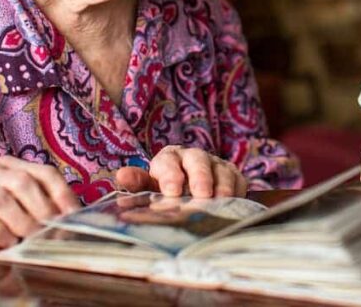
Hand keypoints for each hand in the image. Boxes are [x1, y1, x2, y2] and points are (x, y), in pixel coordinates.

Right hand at [0, 155, 79, 246]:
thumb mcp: (16, 205)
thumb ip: (39, 206)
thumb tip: (69, 220)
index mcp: (11, 165)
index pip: (44, 172)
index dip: (62, 193)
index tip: (72, 215)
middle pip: (23, 183)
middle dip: (41, 210)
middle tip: (49, 232)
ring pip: (0, 198)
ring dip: (20, 221)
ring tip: (29, 239)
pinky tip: (7, 242)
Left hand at [115, 146, 246, 197]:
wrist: (189, 193)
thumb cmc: (165, 191)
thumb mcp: (149, 187)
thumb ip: (137, 182)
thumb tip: (122, 175)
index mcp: (169, 157)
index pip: (168, 161)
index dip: (171, 175)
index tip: (172, 192)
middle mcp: (193, 157)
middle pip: (198, 161)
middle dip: (200, 177)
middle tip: (200, 194)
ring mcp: (215, 165)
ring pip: (221, 170)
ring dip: (221, 186)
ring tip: (219, 201)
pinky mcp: (233, 175)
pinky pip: (238, 180)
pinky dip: (237, 191)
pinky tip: (233, 203)